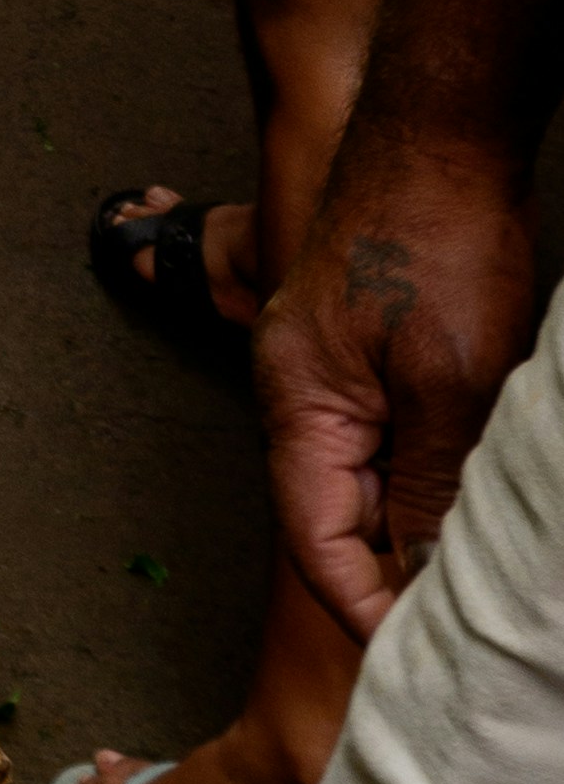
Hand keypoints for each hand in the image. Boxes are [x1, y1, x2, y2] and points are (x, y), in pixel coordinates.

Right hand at [261, 147, 539, 640]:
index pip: (317, 542)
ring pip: (373, 478)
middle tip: (472, 615)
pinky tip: (480, 485)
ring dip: (423, 520)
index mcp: (298, 406)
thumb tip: (422, 578)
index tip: (425, 652)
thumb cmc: (435, 237)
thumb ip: (430, 487)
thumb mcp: (449, 382)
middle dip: (399, 570)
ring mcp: (333, 369)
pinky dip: (434, 472)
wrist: (441, 131)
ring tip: (486, 556)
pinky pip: (393, 437)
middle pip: (341, 517)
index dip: (368, 606)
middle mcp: (301, 394)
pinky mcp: (369, 349)